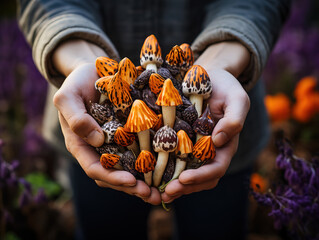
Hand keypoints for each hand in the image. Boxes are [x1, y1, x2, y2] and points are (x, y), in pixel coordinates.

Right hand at [52, 40, 161, 203]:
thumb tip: (96, 140)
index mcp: (81, 145)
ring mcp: (114, 144)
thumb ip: (76, 118)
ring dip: (144, 182)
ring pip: (128, 169)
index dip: (113, 178)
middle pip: (114, 176)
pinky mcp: (128, 136)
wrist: (91, 72)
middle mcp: (98, 150)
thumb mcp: (68, 97)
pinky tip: (166, 168)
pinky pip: (139, 153)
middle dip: (133, 188)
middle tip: (154, 196)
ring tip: (163, 191)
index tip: (132, 181)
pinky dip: (150, 163)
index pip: (95, 169)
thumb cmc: (77, 84)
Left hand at [161, 42, 250, 202]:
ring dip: (172, 184)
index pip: (215, 169)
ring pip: (185, 173)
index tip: (184, 179)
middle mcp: (209, 152)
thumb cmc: (226, 87)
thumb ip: (234, 119)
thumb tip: (220, 141)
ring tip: (154, 191)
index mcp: (225, 146)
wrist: (211, 77)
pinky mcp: (179, 141)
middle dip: (184, 187)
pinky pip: (172, 159)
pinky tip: (148, 173)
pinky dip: (163, 169)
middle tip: (166, 193)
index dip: (201, 177)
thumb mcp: (236, 99)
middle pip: (199, 178)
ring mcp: (194, 148)